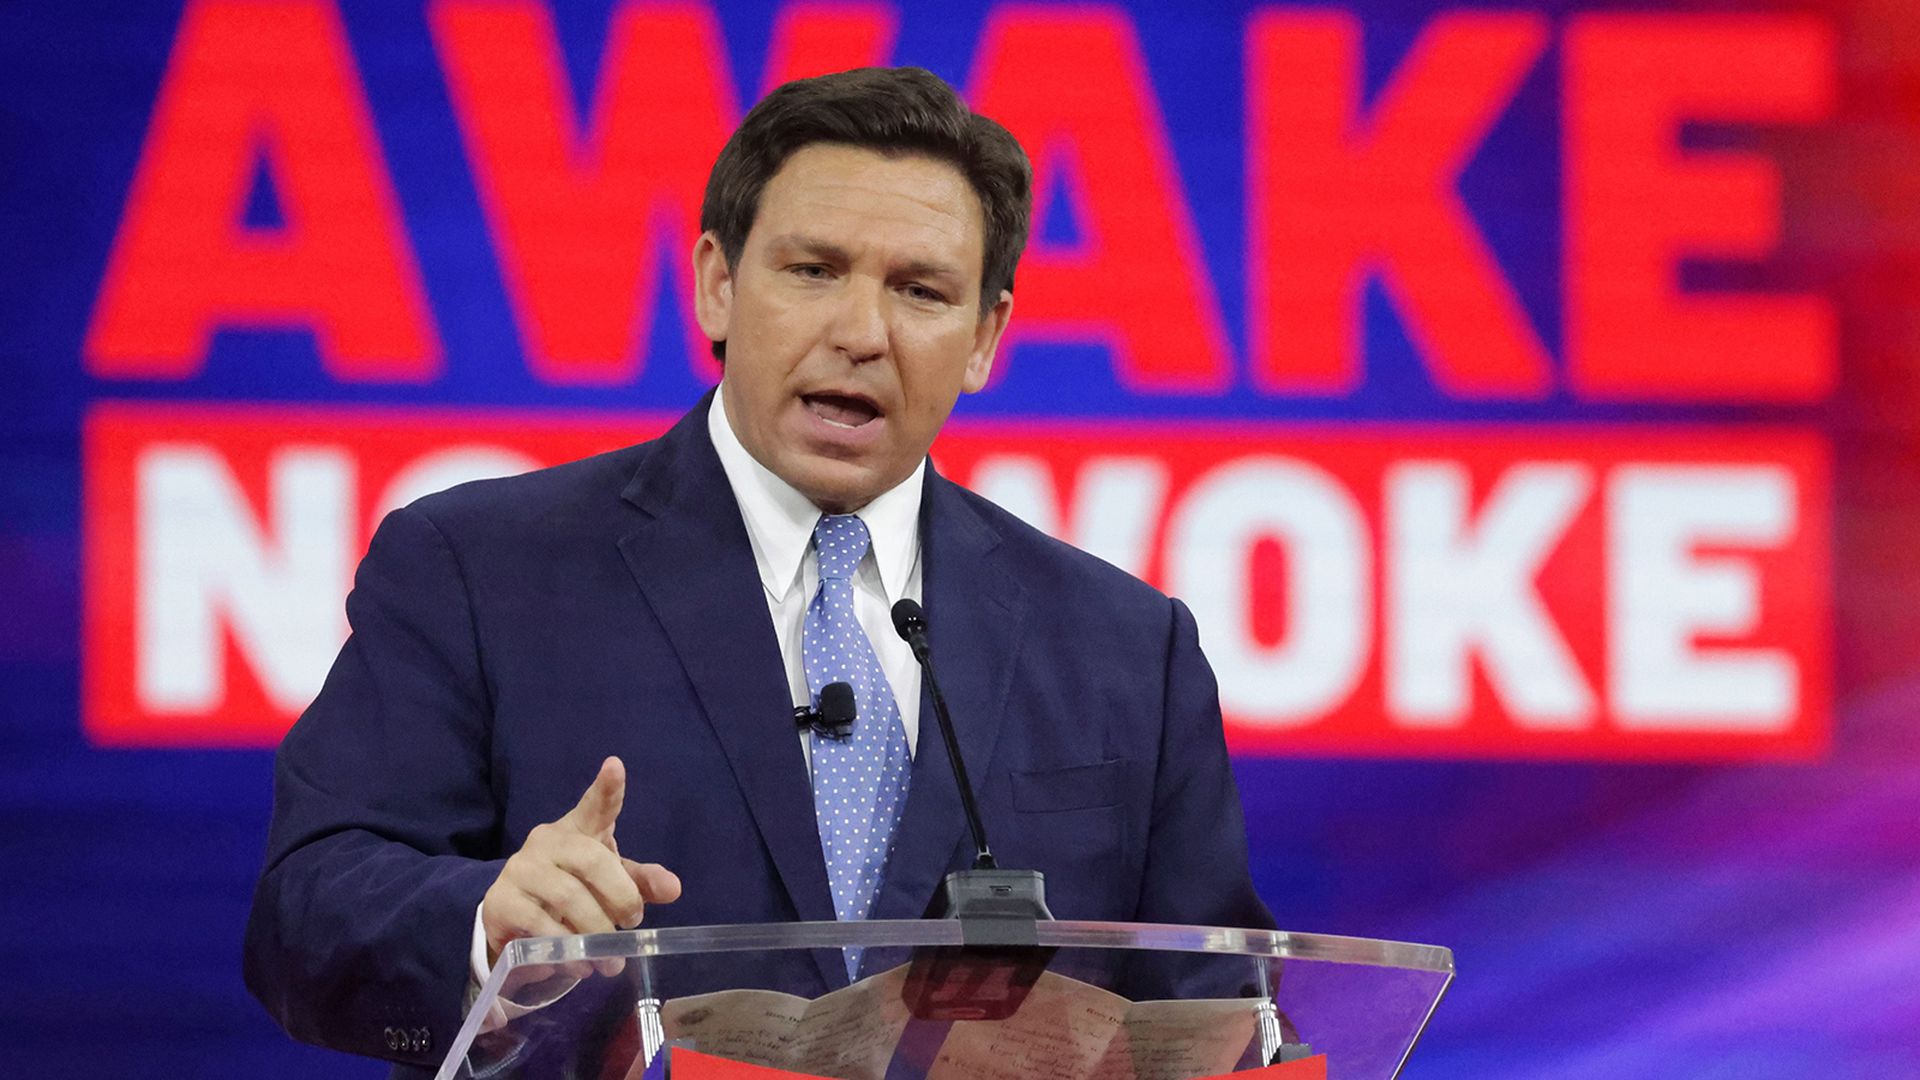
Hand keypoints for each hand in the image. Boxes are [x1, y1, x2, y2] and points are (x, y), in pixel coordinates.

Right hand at [481, 757, 680, 970]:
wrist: (513, 915)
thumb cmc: (571, 887)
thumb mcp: (609, 883)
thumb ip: (640, 882)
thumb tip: (673, 888)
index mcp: (579, 830)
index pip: (594, 806)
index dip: (607, 788)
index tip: (615, 766)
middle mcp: (547, 841)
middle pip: (593, 861)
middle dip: (620, 897)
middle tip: (633, 923)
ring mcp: (521, 869)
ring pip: (568, 896)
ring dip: (596, 931)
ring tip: (611, 958)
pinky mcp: (502, 901)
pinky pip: (540, 924)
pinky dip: (566, 948)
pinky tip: (580, 963)